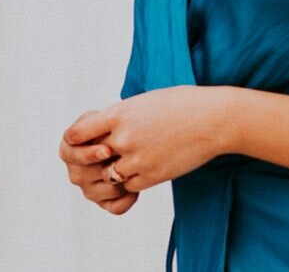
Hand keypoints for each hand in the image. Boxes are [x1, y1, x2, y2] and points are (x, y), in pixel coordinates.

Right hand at [59, 120, 136, 213]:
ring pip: (101, 192)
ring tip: (132, 170)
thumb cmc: (112, 125)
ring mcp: (89, 189)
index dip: (89, 154)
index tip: (107, 150)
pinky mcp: (104, 202)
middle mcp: (75, 172)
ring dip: (118, 182)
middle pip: (83, 175)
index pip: (72, 154)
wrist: (128, 137)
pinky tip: (135, 189)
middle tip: (121, 162)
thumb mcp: (102, 118)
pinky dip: (126, 200)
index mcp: (68, 150)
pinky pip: (115, 207)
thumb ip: (97, 127)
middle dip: (104, 168)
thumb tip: (105, 148)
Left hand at [61, 86, 232, 194]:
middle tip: (100, 158)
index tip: (82, 142)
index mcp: (118, 114)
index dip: (75, 141)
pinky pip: (129, 186)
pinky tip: (144, 169)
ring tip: (126, 163)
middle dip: (92, 161)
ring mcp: (137, 160)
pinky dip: (131, 181)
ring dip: (113, 172)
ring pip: (108, 176)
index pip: (77, 134)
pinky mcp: (152, 177)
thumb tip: (101, 131)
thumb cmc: (180, 104)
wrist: (213, 119)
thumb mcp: (142, 102)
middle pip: (89, 159)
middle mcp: (123, 138)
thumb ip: (119, 118)